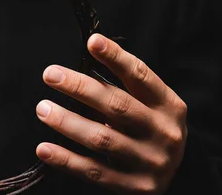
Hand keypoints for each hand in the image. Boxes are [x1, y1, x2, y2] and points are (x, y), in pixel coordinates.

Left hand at [35, 33, 186, 193]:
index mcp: (168, 105)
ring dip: (67, 122)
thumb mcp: (148, 105)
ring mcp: (151, 162)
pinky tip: (44, 148)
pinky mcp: (136, 188)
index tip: (92, 41)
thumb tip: (83, 61)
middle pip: (117, 106)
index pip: (140, 76)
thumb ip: (123, 87)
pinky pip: (94, 171)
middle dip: (80, 87)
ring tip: (42, 108)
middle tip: (50, 74)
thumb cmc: (150, 129)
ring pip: (102, 139)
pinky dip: (66, 160)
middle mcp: (164, 133)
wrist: (179, 176)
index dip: (116, 58)